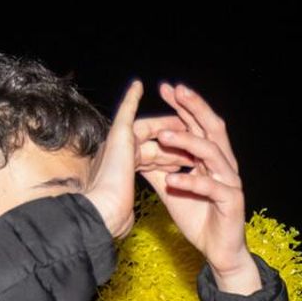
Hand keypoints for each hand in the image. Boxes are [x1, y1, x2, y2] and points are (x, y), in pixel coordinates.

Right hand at [84, 81, 188, 238]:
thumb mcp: (130, 203)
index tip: (193, 153)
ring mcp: (118, 140)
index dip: (175, 150)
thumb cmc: (115, 214)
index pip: (156, 153)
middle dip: (176, 134)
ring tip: (184, 115)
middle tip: (195, 129)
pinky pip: (126, 110)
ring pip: (149, 125)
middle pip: (155, 136)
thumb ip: (134, 199)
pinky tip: (138, 86)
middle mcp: (122, 150)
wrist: (106, 209)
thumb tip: (133, 214)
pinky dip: (131, 99)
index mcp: (127, 166)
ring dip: (166, 121)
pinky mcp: (117, 134)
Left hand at [144, 83, 259, 294]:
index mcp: (211, 159)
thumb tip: (136, 149)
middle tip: (175, 90)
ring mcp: (230, 182)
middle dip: (193, 107)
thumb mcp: (172, 189)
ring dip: (187, 141)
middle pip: (212, 128)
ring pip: (212, 153)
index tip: (165, 89)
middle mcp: (224, 165)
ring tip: (163, 135)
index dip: (184, 106)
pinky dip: (190, 182)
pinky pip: (211, 187)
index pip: (199, 125)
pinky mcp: (231, 201)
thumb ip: (158, 168)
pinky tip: (171, 179)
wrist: (218, 251)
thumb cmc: (199, 218)